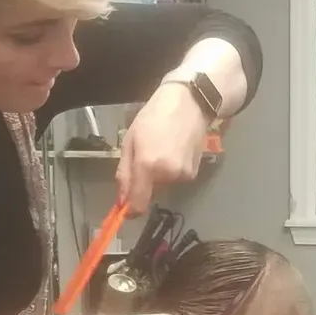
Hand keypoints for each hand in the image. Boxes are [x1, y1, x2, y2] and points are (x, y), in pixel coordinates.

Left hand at [117, 81, 210, 213]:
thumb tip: (121, 201)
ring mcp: (183, 175)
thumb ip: (125, 173)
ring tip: (162, 149)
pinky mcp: (194, 173)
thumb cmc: (153, 117)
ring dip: (159, 175)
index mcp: (148, 165)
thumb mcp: (130, 141)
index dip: (130, 210)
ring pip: (163, 186)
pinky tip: (174, 150)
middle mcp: (167, 175)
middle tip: (146, 155)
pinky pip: (175, 179)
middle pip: (150, 193)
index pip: (138, 204)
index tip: (125, 210)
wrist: (189, 103)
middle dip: (145, 182)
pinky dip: (172, 170)